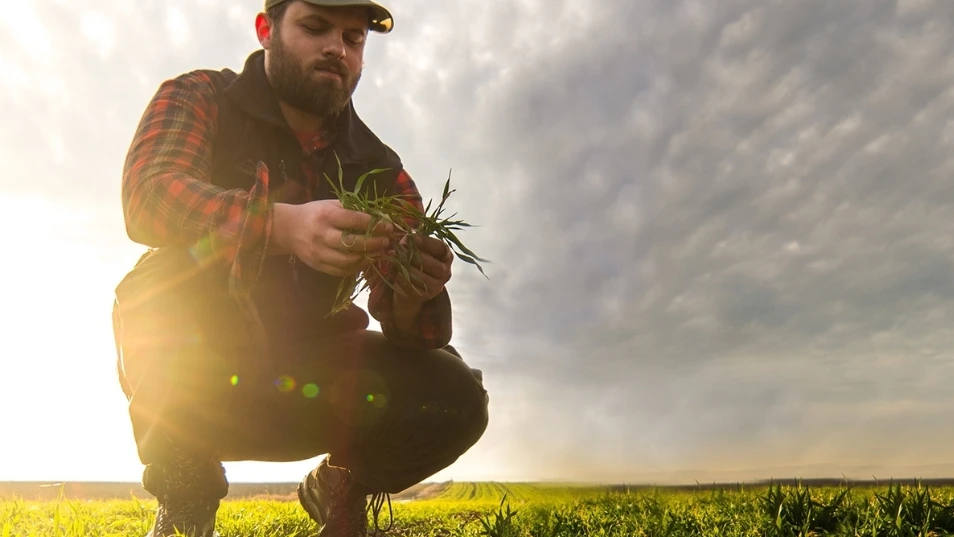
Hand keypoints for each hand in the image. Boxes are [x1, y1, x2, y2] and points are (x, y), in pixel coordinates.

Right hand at [273, 200, 392, 277]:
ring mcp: (319, 253)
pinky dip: (356, 268)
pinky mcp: (317, 265)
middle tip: (386, 242)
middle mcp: (322, 235)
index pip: (355, 221)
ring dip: (367, 258)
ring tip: (378, 253)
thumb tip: (380, 216)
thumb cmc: (314, 213)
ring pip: (348, 261)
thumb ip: (352, 210)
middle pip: (352, 244)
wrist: (288, 229)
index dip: (375, 225)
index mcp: (326, 216)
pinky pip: (341, 271)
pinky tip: (365, 261)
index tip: (388, 227)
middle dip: (374, 244)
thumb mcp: (331, 204)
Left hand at [392, 234, 452, 302]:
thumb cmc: (413, 257)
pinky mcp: (426, 296)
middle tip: (399, 249)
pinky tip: (394, 272)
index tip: (410, 237)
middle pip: (434, 265)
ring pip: (424, 278)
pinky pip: (414, 288)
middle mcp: (445, 271)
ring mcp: (437, 285)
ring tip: (394, 260)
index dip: (426, 242)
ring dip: (407, 268)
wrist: (410, 281)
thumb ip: (414, 235)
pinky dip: (402, 280)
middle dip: (415, 257)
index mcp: (445, 255)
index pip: (440, 248)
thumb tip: (411, 223)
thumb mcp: (415, 245)